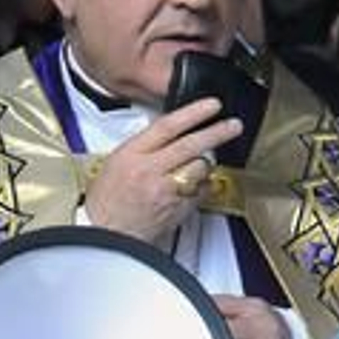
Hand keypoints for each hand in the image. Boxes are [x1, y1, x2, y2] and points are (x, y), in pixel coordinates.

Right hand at [84, 98, 242, 246]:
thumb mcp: (116, 162)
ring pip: (200, 168)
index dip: (194, 112)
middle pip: (190, 145)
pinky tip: (196, 185)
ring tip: (200, 164)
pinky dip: (204, 185)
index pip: (167, 126)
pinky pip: (202, 191)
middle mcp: (149, 171)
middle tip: (234, 125)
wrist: (105, 234)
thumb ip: (144, 146)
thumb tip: (171, 131)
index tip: (212, 105)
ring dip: (206, 164)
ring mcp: (165, 192)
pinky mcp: (177, 210)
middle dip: (217, 132)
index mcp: (131, 155)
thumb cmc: (106, 200)